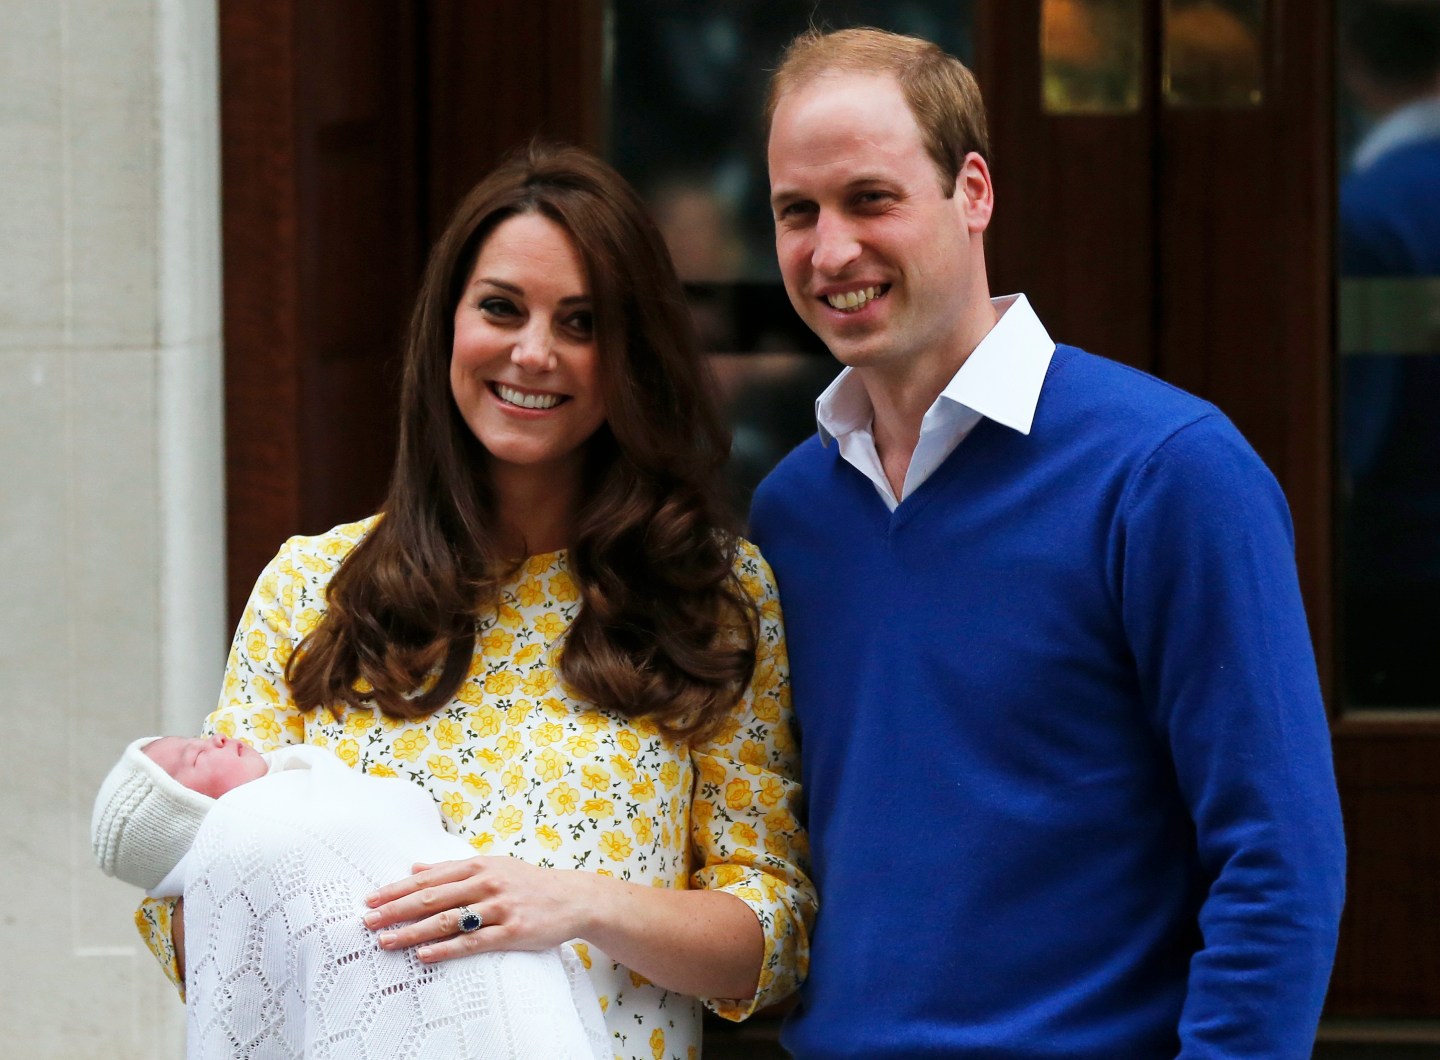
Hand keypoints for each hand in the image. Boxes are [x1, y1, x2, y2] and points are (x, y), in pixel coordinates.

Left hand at [361, 856, 599, 963]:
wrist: (573, 898)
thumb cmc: (528, 883)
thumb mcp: (493, 866)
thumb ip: (453, 868)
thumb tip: (415, 866)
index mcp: (479, 865)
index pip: (429, 878)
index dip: (397, 889)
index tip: (371, 899)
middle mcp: (486, 883)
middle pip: (432, 897)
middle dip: (396, 910)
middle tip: (367, 921)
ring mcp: (499, 907)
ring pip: (448, 920)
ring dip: (413, 931)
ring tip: (386, 941)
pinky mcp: (512, 931)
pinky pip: (473, 942)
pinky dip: (446, 949)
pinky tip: (424, 955)